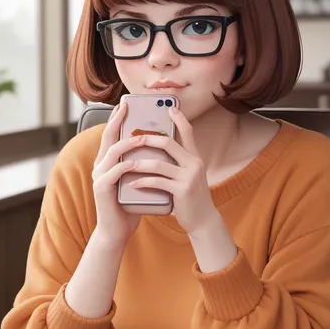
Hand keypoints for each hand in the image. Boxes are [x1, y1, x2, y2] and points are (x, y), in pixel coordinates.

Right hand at [92, 102, 146, 246]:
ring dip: (128, 143)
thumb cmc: (129, 205)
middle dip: (117, 120)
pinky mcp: (101, 189)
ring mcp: (99, 176)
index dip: (117, 118)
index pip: (112, 135)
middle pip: (108, 137)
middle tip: (127, 107)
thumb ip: (140, 164)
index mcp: (107, 162)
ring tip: (143, 137)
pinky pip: (115, 172)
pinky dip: (127, 165)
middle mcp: (100, 166)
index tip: (126, 104)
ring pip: (112, 152)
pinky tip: (138, 162)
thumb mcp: (137, 180)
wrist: (118, 231)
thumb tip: (158, 146)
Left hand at [127, 107, 219, 235]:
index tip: (169, 108)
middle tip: (131, 139)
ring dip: (139, 163)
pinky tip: (132, 184)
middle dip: (147, 139)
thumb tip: (160, 152)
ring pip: (159, 163)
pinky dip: (143, 182)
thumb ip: (179, 164)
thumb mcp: (188, 176)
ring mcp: (189, 177)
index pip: (188, 132)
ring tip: (126, 164)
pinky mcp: (182, 191)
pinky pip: (158, 182)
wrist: (203, 221)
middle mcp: (194, 164)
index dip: (179, 119)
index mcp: (195, 158)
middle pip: (168, 143)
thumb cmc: (191, 198)